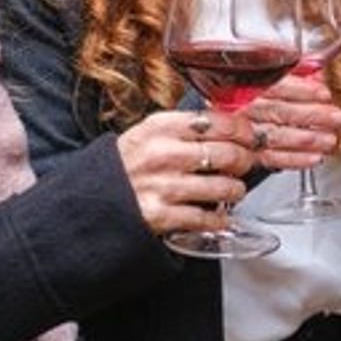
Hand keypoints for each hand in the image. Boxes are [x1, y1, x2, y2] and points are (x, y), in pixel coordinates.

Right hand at [115, 109, 252, 236]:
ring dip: (236, 189)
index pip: (217, 121)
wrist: (89, 199)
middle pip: (227, 153)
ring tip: (233, 189)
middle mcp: (163, 154)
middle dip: (245, 159)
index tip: (250, 135)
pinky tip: (219, 214)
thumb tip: (229, 123)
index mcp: (160, 127)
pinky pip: (206, 218)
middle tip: (247, 162)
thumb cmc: (125, 164)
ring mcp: (163, 186)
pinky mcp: (162, 216)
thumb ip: (184, 126)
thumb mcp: (148, 132)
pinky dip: (219, 218)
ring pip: (223, 187)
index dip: (243, 129)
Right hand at [244, 71, 340, 170]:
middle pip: (276, 111)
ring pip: (274, 135)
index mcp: (238, 83)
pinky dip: (292, 159)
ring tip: (328, 140)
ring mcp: (236, 132)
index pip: (272, 85)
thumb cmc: (234, 94)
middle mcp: (235, 108)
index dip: (299, 89)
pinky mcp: (239, 153)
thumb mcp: (254, 74)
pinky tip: (312, 158)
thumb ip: (286, 73)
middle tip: (335, 118)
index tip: (322, 93)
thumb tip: (316, 71)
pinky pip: (267, 158)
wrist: (202, 127)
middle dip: (309, 116)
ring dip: (305, 139)